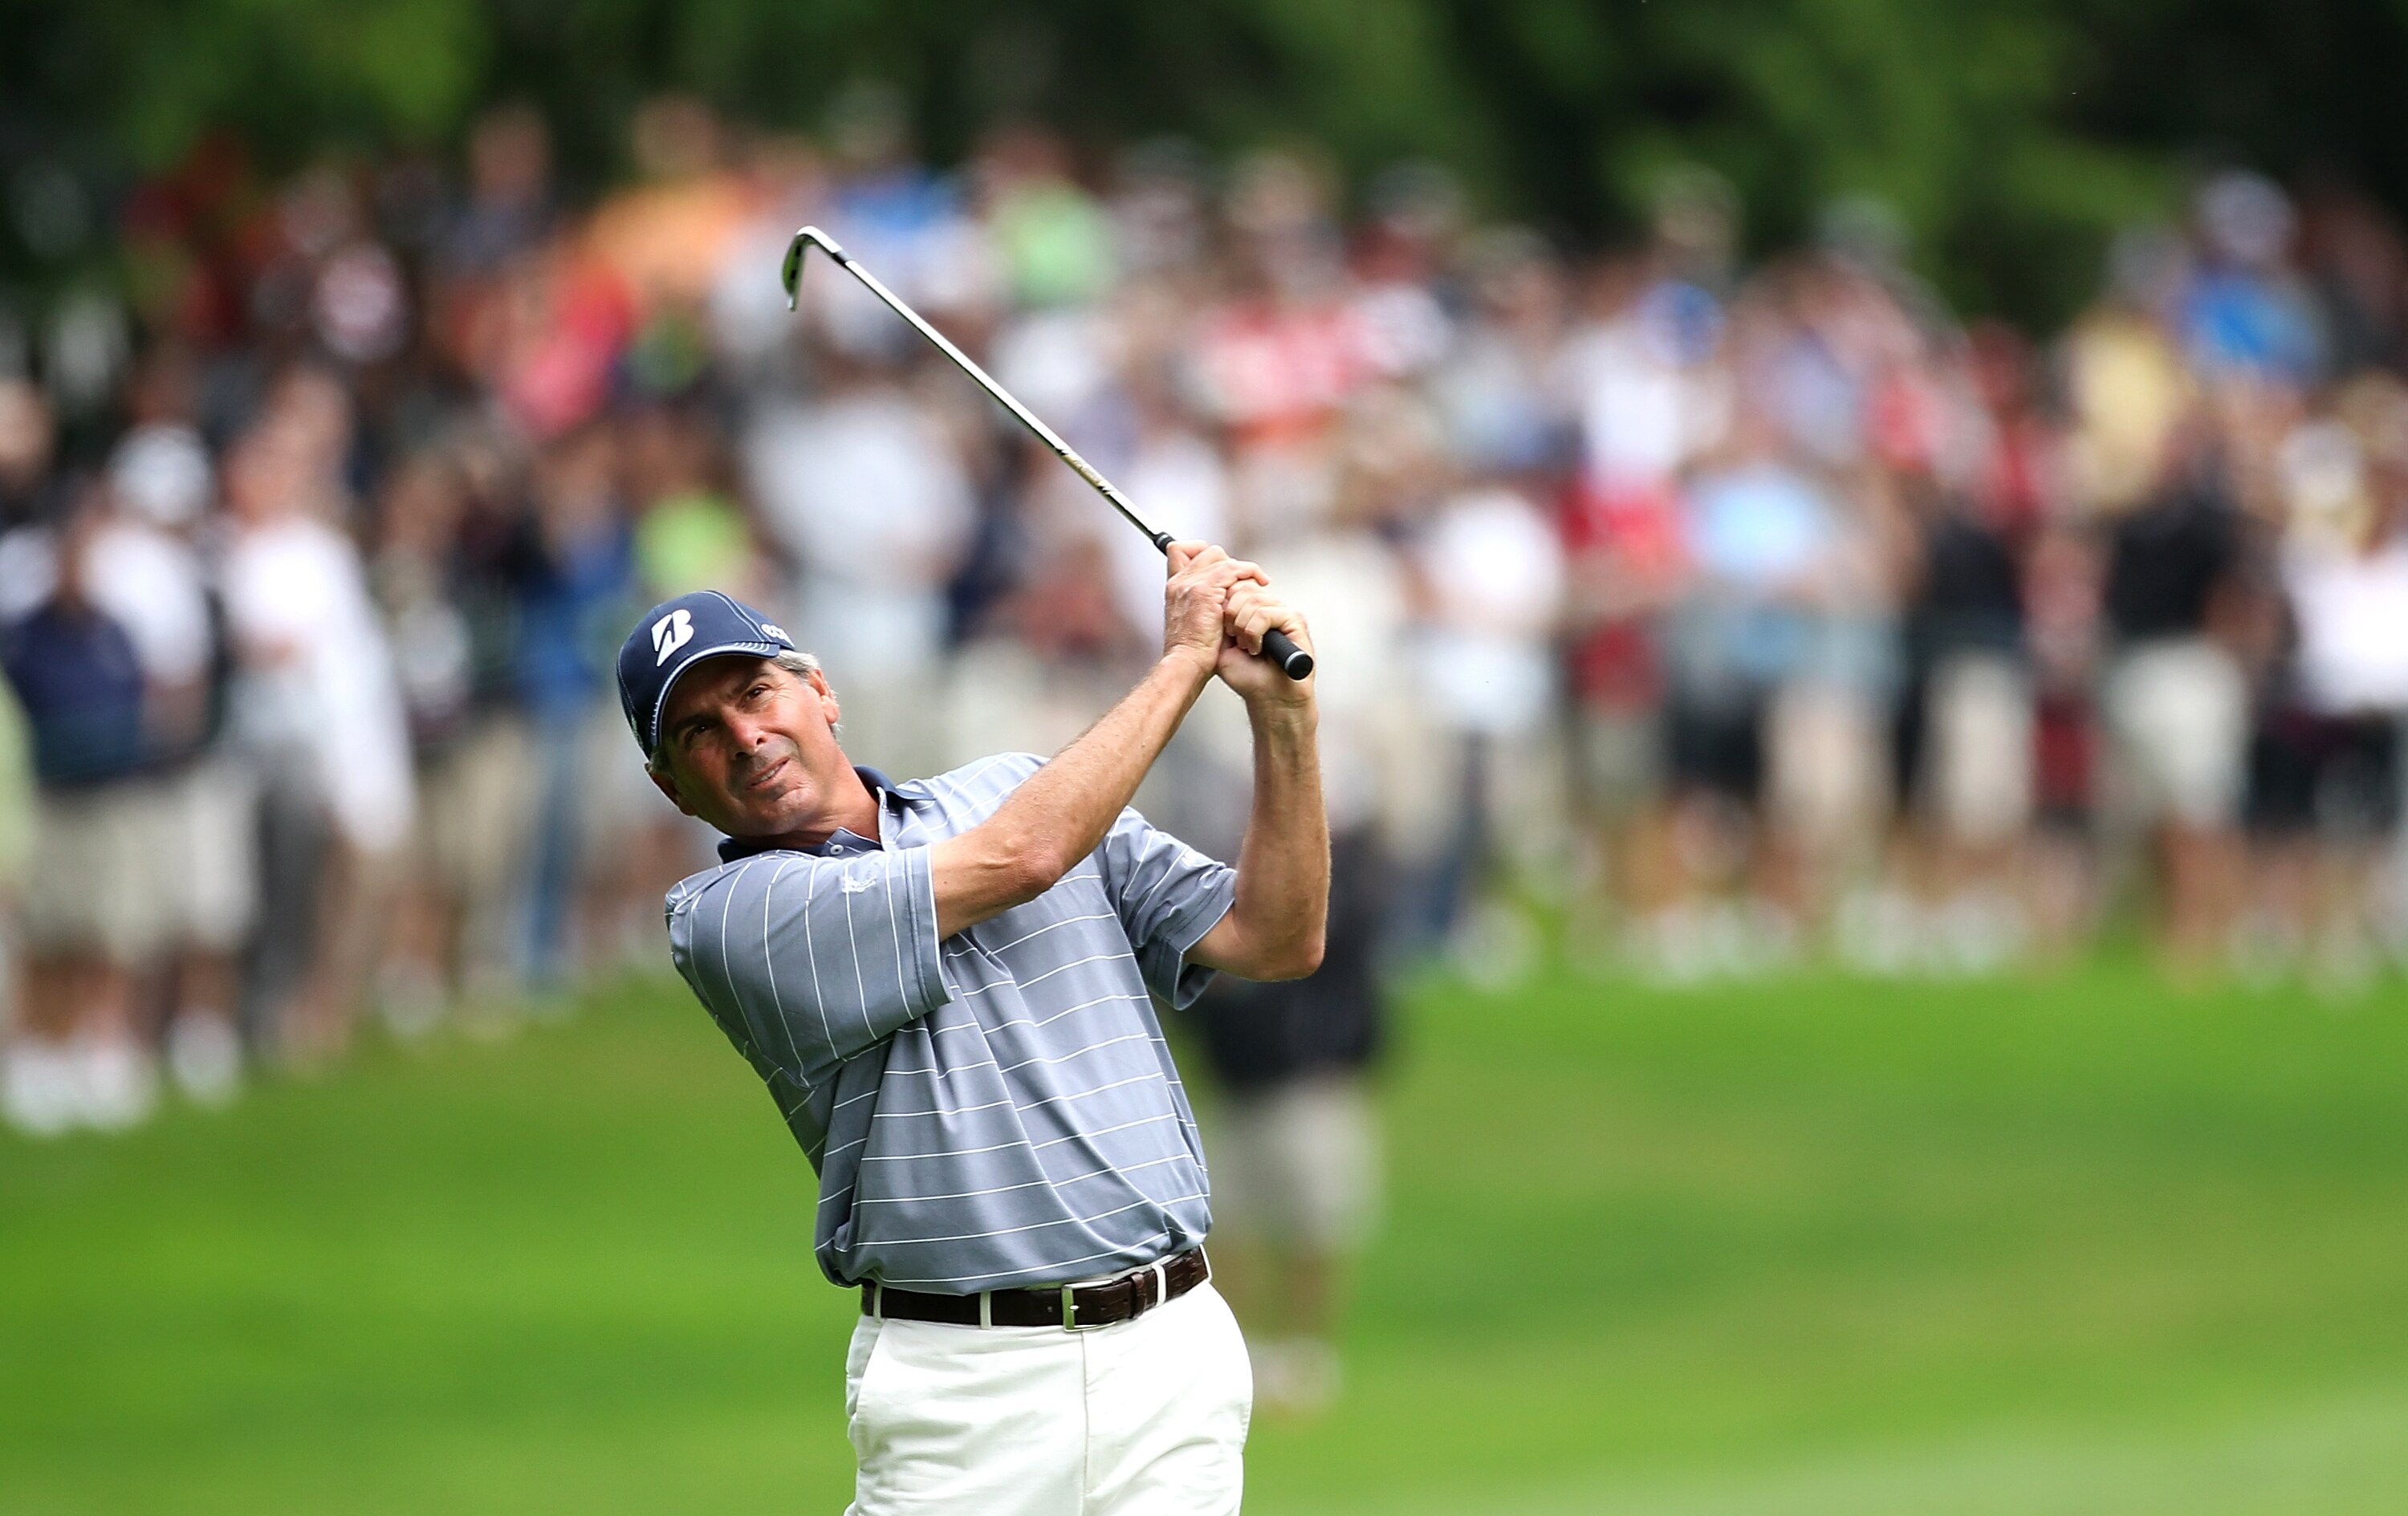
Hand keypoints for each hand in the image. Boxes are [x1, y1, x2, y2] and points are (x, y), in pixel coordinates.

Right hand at [1162, 540, 1265, 675]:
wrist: (1186, 663)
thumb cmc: (1191, 652)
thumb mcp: (1191, 622)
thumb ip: (1201, 604)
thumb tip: (1221, 598)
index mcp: (1175, 588)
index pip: (1181, 551)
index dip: (1201, 553)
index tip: (1219, 568)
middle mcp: (1181, 582)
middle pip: (1206, 550)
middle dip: (1228, 561)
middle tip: (1242, 579)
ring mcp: (1192, 584)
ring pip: (1220, 557)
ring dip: (1241, 568)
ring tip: (1255, 581)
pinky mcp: (1205, 590)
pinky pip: (1233, 569)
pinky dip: (1249, 572)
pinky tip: (1258, 583)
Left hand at [1214, 577, 1315, 708]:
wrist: (1269, 699)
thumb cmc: (1249, 679)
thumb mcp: (1222, 647)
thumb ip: (1220, 622)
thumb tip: (1217, 599)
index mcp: (1252, 612)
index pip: (1236, 587)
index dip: (1225, 603)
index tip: (1224, 629)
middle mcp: (1268, 609)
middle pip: (1244, 589)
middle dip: (1231, 615)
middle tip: (1234, 638)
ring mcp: (1282, 613)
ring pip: (1254, 600)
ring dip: (1243, 627)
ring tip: (1247, 647)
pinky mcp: (1295, 620)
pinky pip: (1267, 613)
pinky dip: (1255, 632)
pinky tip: (1257, 648)